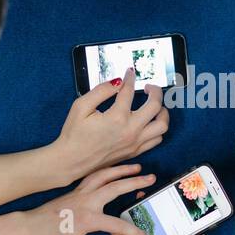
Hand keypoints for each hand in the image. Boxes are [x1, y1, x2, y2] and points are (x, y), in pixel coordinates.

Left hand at [25, 164, 155, 234]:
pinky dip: (108, 170)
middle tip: (152, 179)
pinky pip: (95, 176)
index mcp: (87, 219)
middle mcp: (85, 201)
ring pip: (104, 176)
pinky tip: (117, 170)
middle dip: (134, 183)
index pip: (116, 225)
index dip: (133, 232)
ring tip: (138, 168)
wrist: (30, 227)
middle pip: (114, 188)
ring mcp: (80, 193)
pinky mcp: (76, 190)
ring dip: (122, 170)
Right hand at [52, 67, 169, 182]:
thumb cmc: (74, 134)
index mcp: (117, 117)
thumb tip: (118, 82)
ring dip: (162, 112)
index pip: (130, 91)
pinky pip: (157, 140)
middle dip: (155, 91)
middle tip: (149, 87)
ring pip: (162, 125)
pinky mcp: (135, 151)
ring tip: (155, 105)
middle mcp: (130, 130)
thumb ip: (101, 91)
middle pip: (156, 106)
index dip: (130, 78)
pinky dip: (158, 128)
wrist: (71, 161)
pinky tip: (149, 122)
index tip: (130, 73)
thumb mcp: (81, 107)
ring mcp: (135, 143)